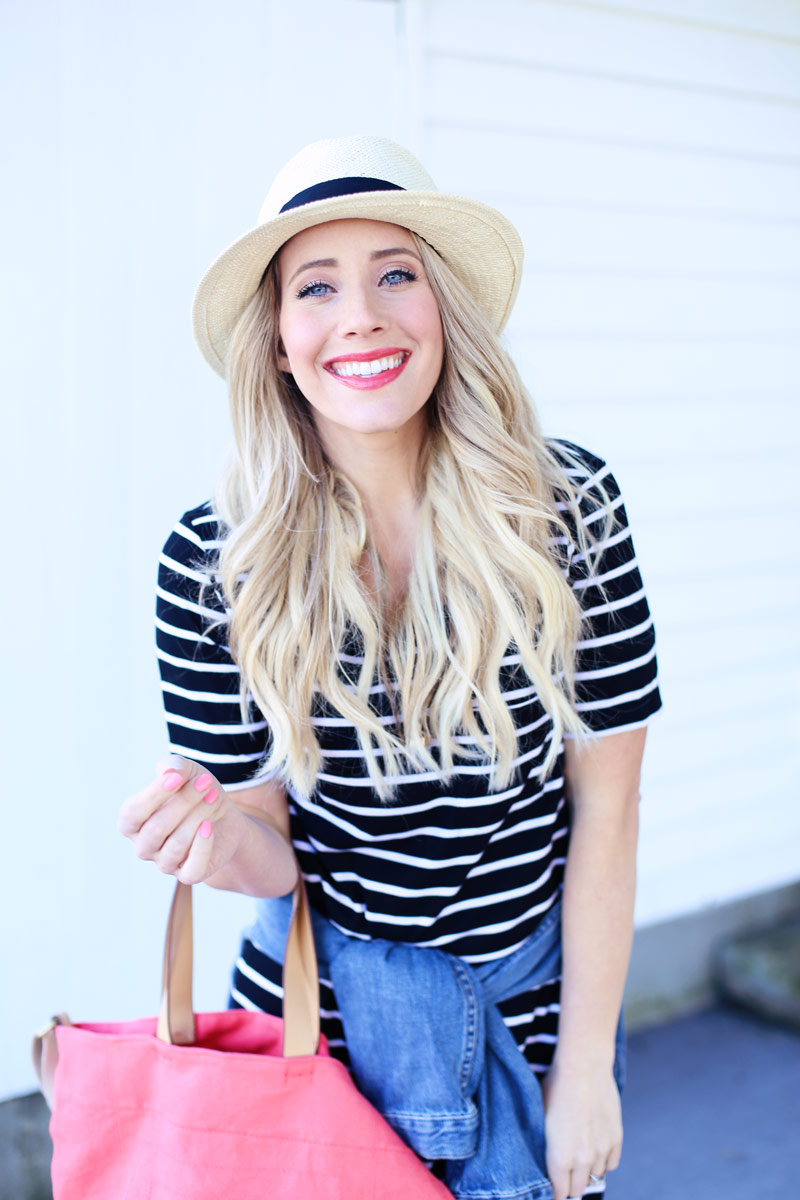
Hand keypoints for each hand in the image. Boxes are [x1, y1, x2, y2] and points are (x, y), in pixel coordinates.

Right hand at [118, 755, 247, 884]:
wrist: (223, 815)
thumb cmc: (194, 792)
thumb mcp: (185, 771)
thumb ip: (172, 767)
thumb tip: (169, 774)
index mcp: (132, 823)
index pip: (132, 813)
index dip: (153, 795)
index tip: (178, 777)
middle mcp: (144, 847)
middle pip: (156, 829)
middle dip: (184, 802)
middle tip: (206, 782)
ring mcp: (165, 863)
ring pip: (176, 845)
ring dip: (198, 816)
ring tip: (213, 797)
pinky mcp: (189, 874)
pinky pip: (192, 868)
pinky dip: (202, 846)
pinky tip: (210, 826)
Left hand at [540, 1060, 621, 1199]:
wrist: (583, 1066)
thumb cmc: (556, 1088)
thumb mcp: (540, 1117)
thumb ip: (545, 1145)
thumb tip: (547, 1159)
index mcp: (560, 1157)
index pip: (559, 1192)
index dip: (556, 1192)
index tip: (554, 1189)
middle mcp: (582, 1160)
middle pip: (578, 1189)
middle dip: (571, 1185)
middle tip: (565, 1174)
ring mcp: (602, 1150)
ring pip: (596, 1176)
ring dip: (587, 1171)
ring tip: (580, 1156)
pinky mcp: (616, 1139)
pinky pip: (611, 1164)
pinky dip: (603, 1161)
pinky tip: (595, 1148)